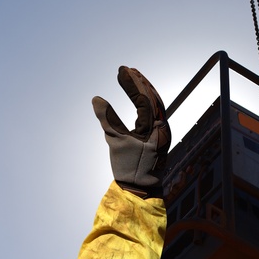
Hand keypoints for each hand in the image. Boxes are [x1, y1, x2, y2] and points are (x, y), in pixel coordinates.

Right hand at [92, 66, 170, 197]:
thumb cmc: (130, 167)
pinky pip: (153, 112)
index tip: (121, 70)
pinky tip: (139, 96)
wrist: (141, 188)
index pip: (144, 99)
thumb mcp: (116, 142)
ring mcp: (161, 131)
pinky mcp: (157, 135)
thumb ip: (107, 119)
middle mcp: (162, 127)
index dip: (132, 83)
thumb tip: (96, 99)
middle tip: (127, 69)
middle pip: (153, 98)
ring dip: (144, 89)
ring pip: (155, 104)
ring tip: (133, 76)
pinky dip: (146, 101)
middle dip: (140, 82)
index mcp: (155, 128)